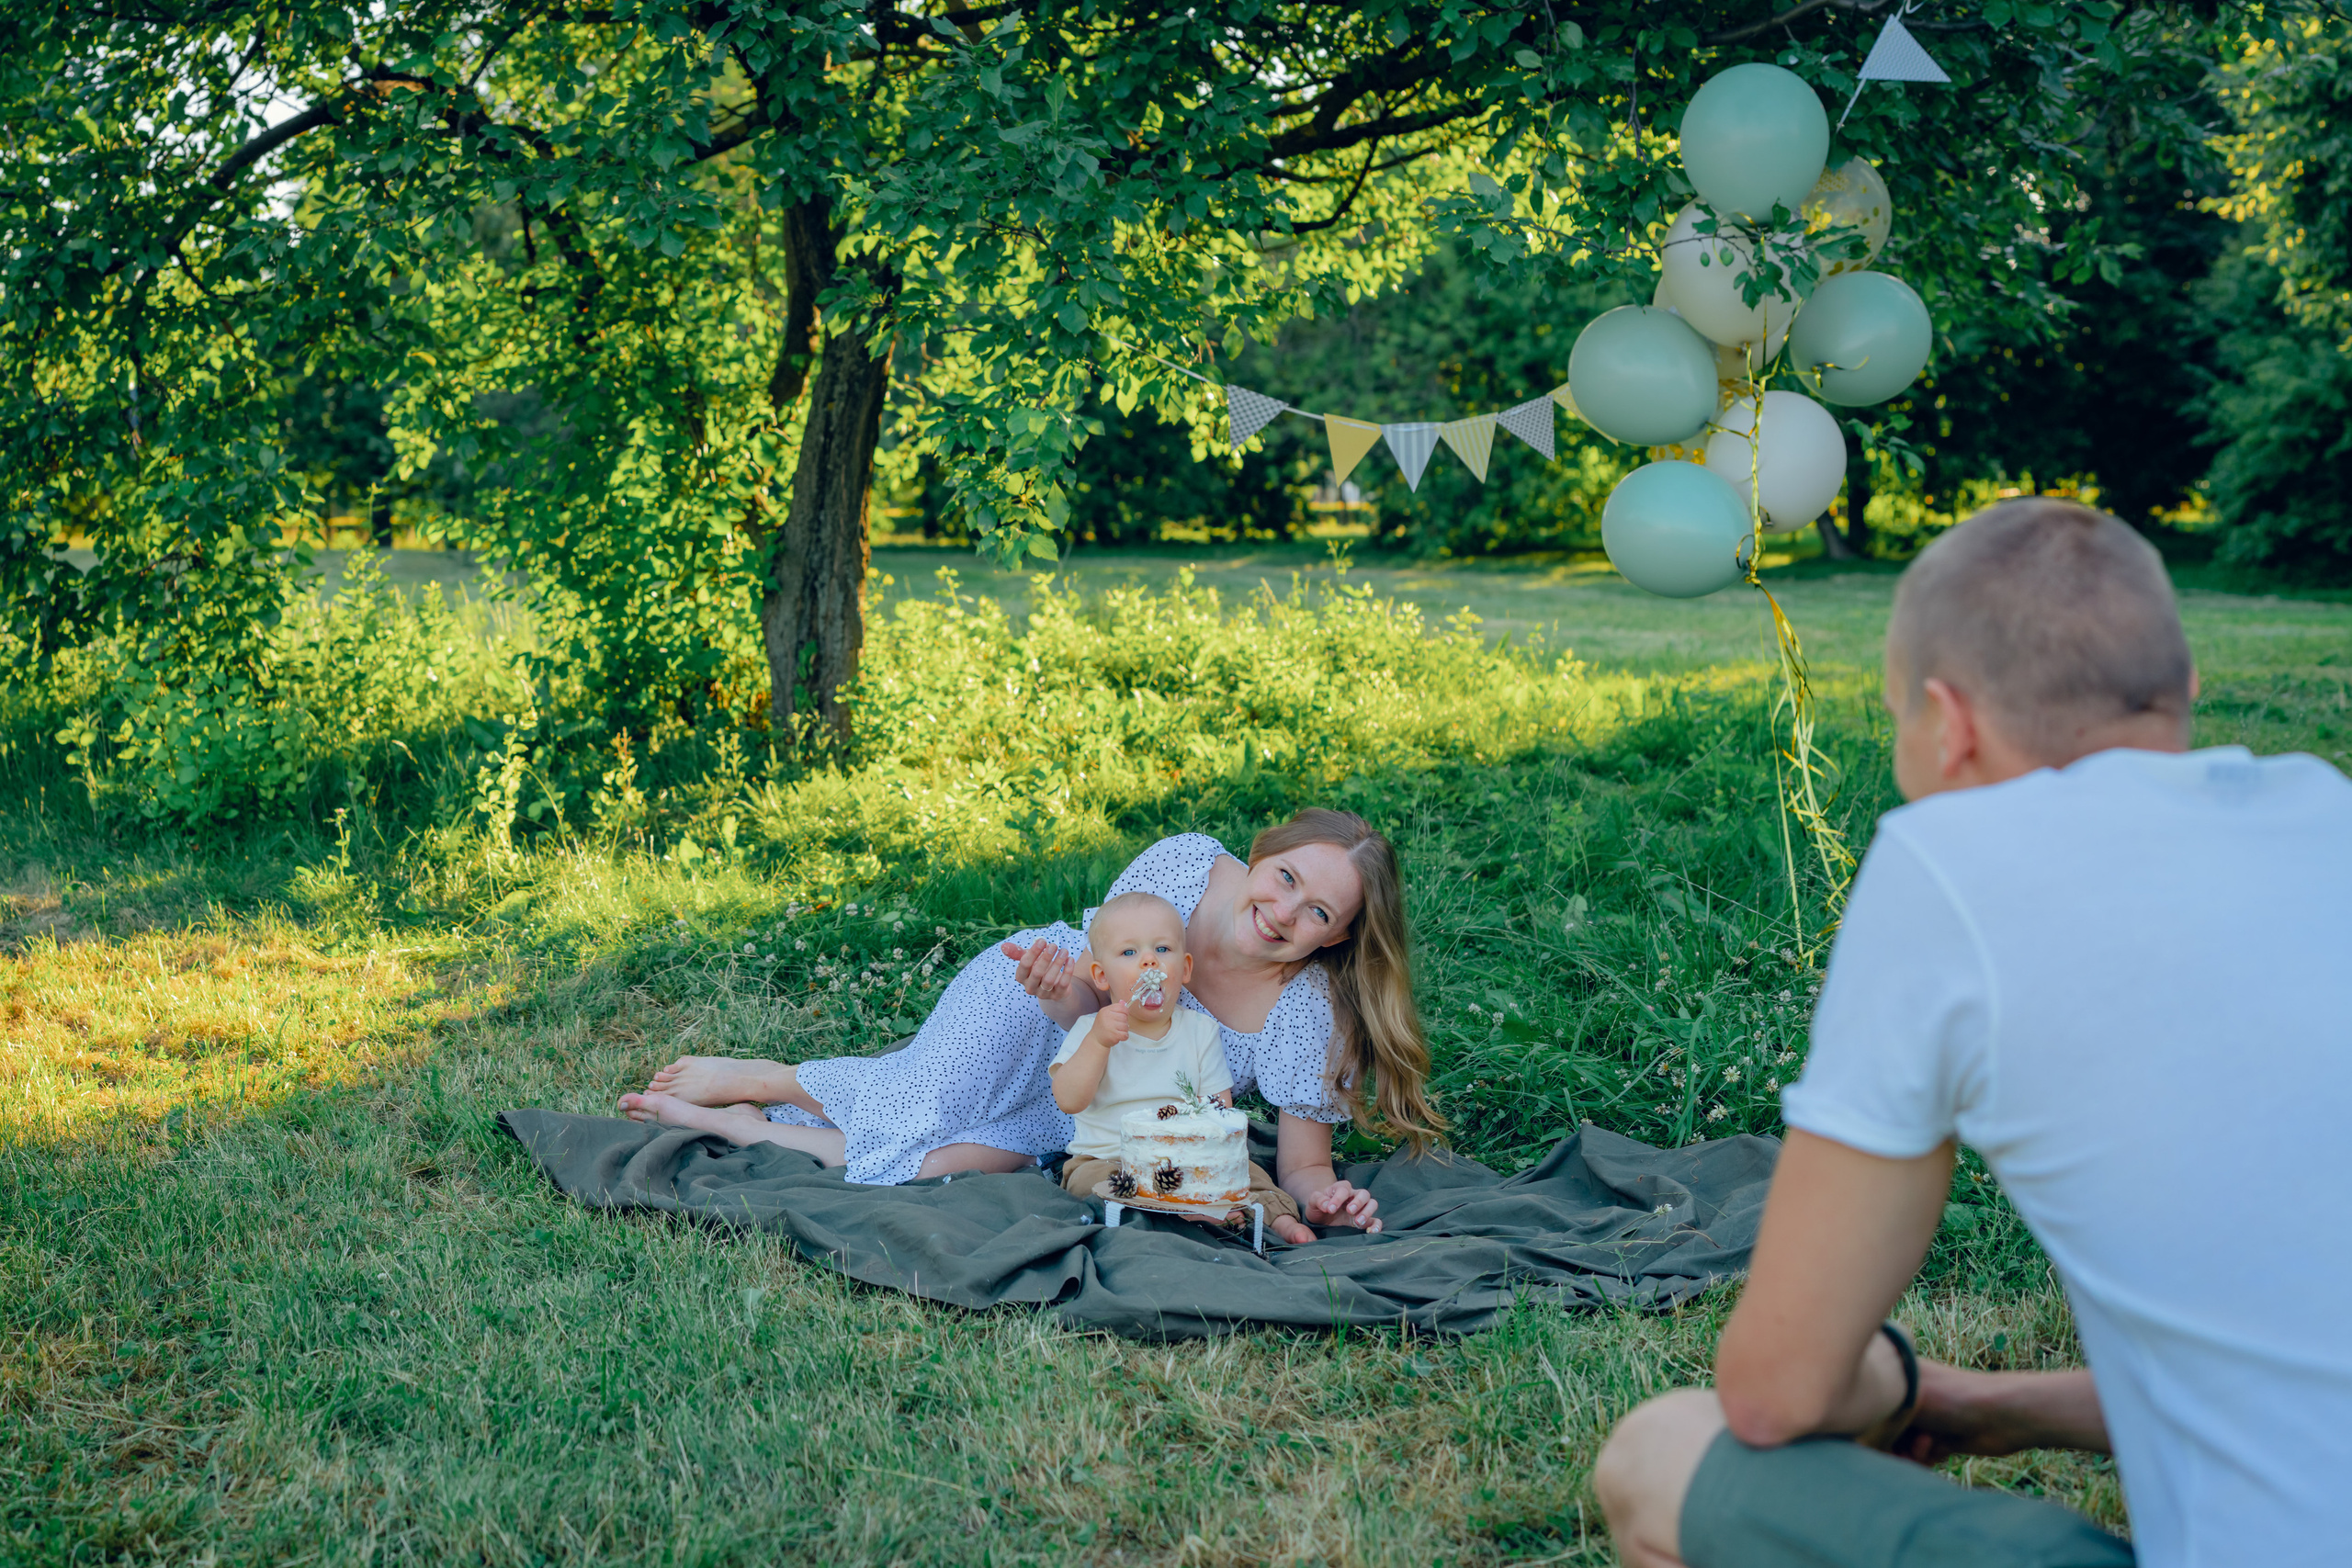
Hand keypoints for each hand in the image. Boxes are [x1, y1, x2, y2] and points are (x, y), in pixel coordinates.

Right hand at [999, 937, 1080, 1002]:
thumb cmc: (1039, 968)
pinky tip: (1070, 959)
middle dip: (1045, 958)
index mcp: (1022, 977)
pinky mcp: (1057, 995)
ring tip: (1064, 951)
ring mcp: (1044, 993)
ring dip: (1057, 963)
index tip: (1042, 941)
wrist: (1054, 985)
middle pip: (1037, 972)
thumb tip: (1003, 946)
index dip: (1033, 952)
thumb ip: (1017, 952)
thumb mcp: (1029, 959)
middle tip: (1053, 945)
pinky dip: (1068, 971)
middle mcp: (1031, 987)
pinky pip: (1063, 984)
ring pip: (1050, 979)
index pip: (1024, 965)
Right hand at [1089, 1000, 1130, 1047]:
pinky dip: (1124, 1036)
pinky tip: (1118, 1036)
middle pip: (1124, 1017)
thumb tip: (1124, 1002)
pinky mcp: (1114, 1035)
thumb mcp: (1105, 1014)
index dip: (1125, 1012)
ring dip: (1124, 1030)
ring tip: (1117, 1031)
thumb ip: (1115, 1009)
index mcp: (1105, 1011)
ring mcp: (1110, 1027)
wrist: (1096, 1040)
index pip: (1121, 1007)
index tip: (1123, 1016)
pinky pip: (1125, 1034)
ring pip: (1126, 1026)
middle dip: (1124, 1022)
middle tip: (1118, 1026)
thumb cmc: (1102, 1027)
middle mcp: (1107, 1017)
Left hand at [1301, 1179, 1380, 1232]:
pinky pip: (1376, 1220)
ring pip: (1372, 1203)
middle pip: (1364, 1193)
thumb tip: (1327, 1205)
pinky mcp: (1365, 1220)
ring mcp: (1361, 1208)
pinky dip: (1377, 1225)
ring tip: (1358, 1222)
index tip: (1330, 1209)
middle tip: (1349, 1211)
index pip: (1344, 1189)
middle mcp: (1353, 1196)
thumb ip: (1319, 1200)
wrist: (1321, 1216)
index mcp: (1341, 1189)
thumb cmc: (1319, 1206)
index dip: (1338, 1198)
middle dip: (1358, 1202)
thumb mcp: (1313, 1202)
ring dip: (1367, 1212)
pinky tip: (1372, 1232)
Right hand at [1885, 1363, 2109, 1464]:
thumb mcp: (1908, 1400)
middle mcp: (1907, 1392)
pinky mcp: (1938, 1436)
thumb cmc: (1955, 1398)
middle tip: (1906, 1444)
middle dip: (1892, 1441)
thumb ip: (1876, 1414)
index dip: (1869, 1421)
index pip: (1867, 1400)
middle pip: (1880, 1426)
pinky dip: (1925, 1456)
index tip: (1880, 1431)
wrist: (2003, 1417)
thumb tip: (1856, 1435)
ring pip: (1898, 1443)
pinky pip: (1917, 1454)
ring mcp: (1923, 1415)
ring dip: (1909, 1452)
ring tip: (1927, 1446)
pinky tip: (1939, 1451)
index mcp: (1898, 1373)